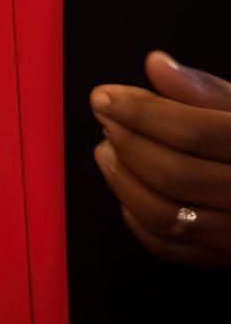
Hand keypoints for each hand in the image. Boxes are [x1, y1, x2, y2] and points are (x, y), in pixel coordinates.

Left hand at [92, 51, 230, 266]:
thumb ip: (205, 91)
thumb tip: (157, 65)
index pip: (195, 132)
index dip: (142, 112)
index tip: (104, 96)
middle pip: (175, 175)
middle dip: (128, 143)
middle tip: (105, 118)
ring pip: (165, 215)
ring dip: (122, 180)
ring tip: (107, 148)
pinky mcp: (226, 258)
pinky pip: (169, 247)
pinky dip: (135, 218)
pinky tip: (127, 187)